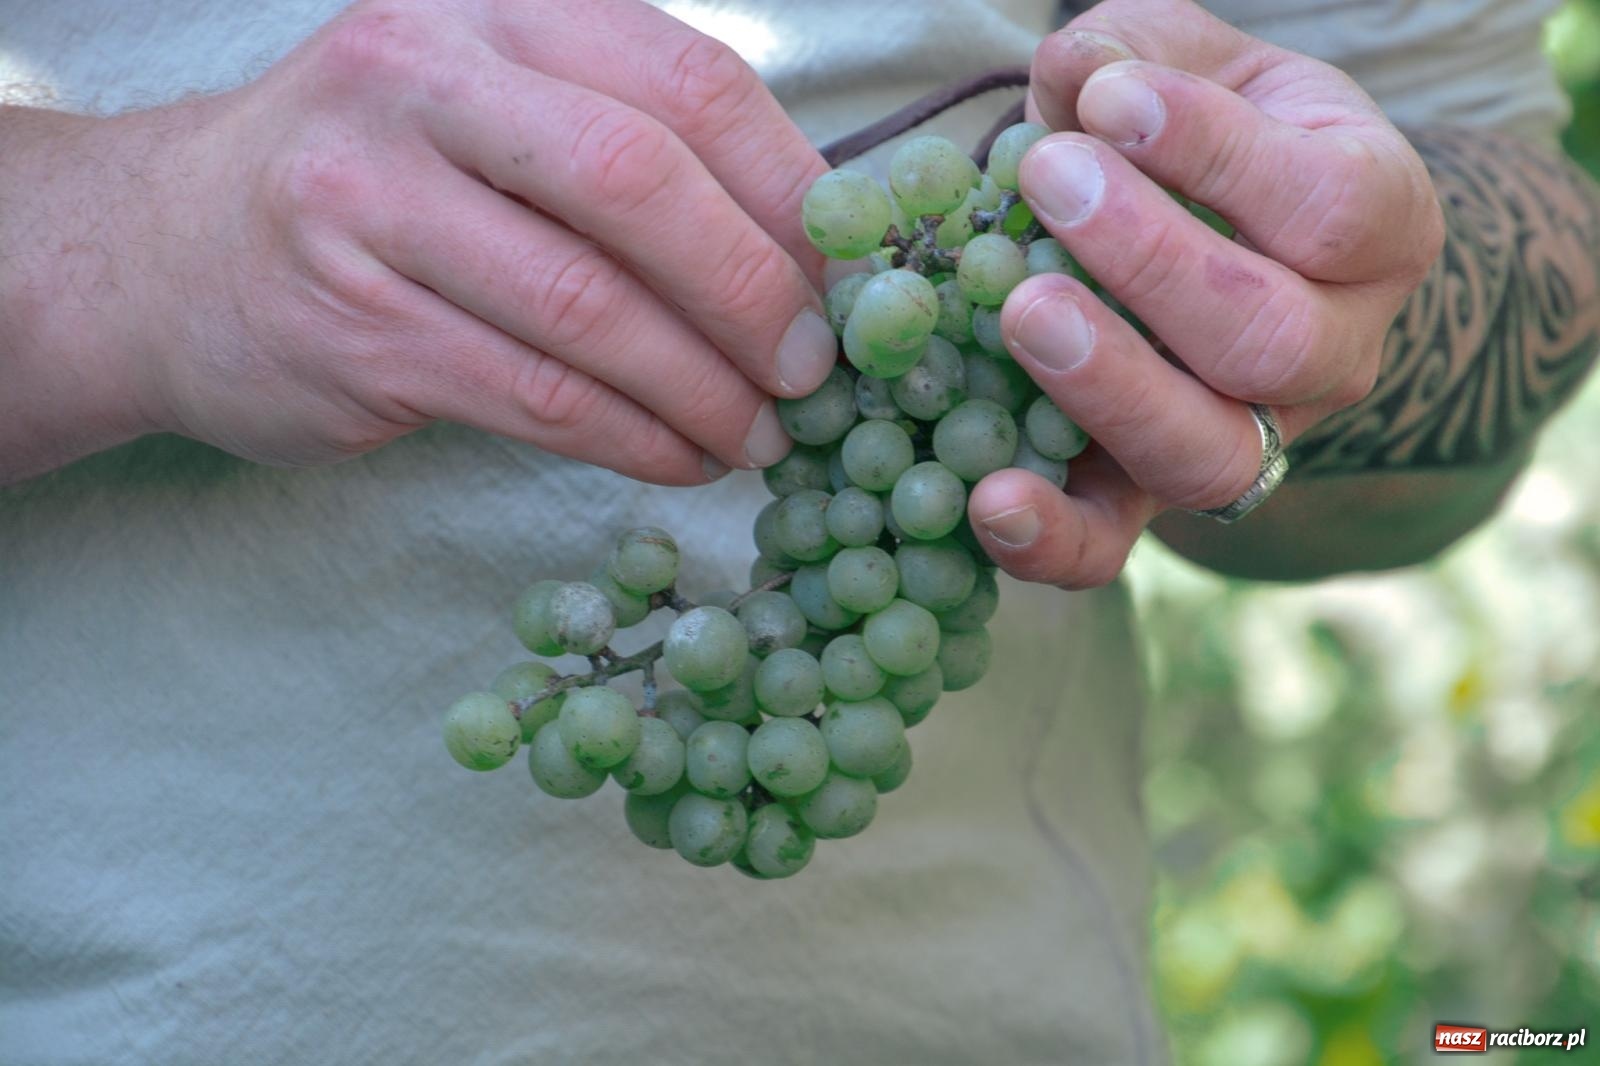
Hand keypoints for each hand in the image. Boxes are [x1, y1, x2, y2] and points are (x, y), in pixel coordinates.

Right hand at [21, 0, 835, 483]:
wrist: (162, 251)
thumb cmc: (378, 183)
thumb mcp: (491, 110)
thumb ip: (629, 150)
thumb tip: (811, 256)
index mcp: (494, 9)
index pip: (687, 81)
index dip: (791, 189)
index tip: (851, 278)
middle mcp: (422, 80)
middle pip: (641, 185)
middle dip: (754, 294)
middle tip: (814, 374)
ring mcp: (367, 201)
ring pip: (588, 309)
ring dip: (702, 390)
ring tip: (760, 437)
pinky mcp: (348, 324)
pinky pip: (534, 395)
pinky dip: (632, 438)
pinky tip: (679, 458)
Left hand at [967, 0, 1443, 585]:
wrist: (1223, 239)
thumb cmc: (1213, 137)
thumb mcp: (1196, 70)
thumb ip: (1143, 56)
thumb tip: (1078, 70)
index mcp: (1376, 229)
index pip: (1332, 207)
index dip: (1222, 156)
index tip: (1114, 102)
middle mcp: (1335, 352)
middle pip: (1272, 341)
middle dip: (1153, 263)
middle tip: (1051, 181)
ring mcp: (1248, 439)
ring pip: (1206, 453)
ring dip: (1108, 386)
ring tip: (1022, 310)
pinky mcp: (1149, 497)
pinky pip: (1116, 545)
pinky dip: (1053, 538)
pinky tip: (990, 501)